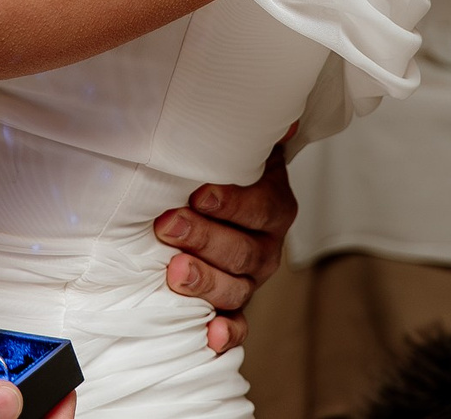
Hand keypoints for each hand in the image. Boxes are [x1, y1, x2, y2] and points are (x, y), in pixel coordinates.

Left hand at [154, 140, 296, 352]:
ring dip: (206, 282)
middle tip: (168, 226)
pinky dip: (226, 333)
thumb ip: (245, 131)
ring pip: (237, 288)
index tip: (199, 193)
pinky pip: (237, 324)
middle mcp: (266, 244)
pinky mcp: (234, 304)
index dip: (231, 202)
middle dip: (205, 239)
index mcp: (272, 203)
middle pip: (244, 250)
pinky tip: (210, 337)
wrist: (210, 198)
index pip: (259, 206)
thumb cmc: (216, 169)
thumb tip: (281, 114)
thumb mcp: (233, 147)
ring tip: (175, 272)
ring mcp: (250, 278)